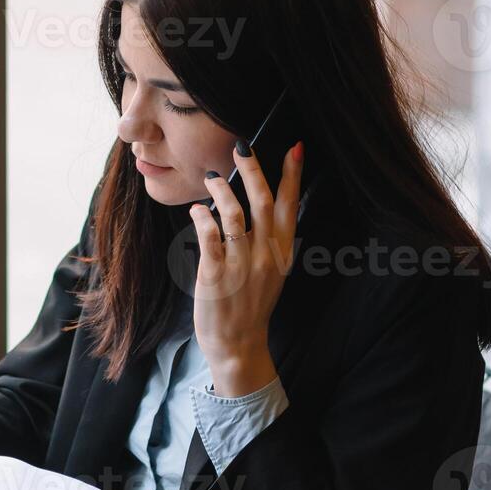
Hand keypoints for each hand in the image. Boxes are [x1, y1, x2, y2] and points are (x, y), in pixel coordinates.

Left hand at [187, 141, 303, 396]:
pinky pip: (210, 235)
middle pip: (263, 203)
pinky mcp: (216, 274)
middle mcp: (266, 256)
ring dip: (222, 191)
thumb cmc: (250, 304)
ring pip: (234, 214)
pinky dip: (202, 217)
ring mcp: (241, 264)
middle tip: (242, 146)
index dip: (292, 175)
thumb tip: (262, 203)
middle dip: (254, 170)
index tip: (294, 147)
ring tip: (213, 178)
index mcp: (282, 253)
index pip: (289, 206)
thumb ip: (270, 240)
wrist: (237, 343)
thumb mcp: (271, 271)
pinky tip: (197, 210)